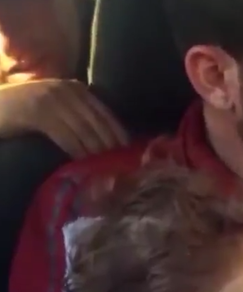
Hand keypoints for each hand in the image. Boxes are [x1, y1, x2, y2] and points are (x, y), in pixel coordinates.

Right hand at [0, 79, 127, 157]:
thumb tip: (105, 136)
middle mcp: (66, 90)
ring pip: (83, 129)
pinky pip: (65, 135)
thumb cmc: (25, 111)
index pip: (104, 111)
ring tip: (103, 164)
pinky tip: (81, 161)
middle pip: (96, 121)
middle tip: (118, 161)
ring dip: (94, 149)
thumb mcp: (56, 106)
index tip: (129, 147)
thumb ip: (77, 114)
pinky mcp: (37, 112)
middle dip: (109, 142)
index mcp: (75, 87)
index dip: (117, 130)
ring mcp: (52, 99)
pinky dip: (76, 150)